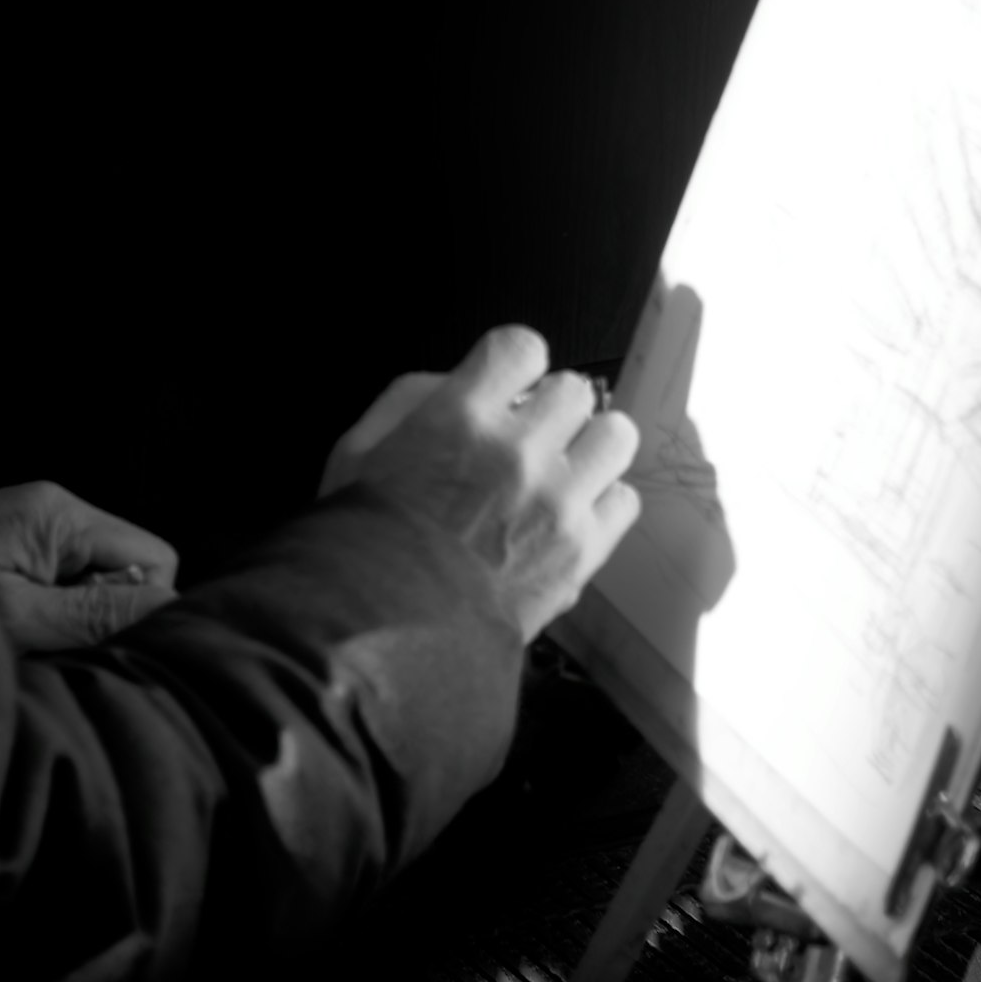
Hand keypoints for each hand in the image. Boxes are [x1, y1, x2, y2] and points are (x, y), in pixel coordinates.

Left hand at [0, 482, 180, 653]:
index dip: (142, 605)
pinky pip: (69, 585)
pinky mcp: (19, 551)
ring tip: (33, 638)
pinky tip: (24, 632)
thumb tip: (171, 611)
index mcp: (57, 513)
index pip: (154, 557)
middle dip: (109, 613)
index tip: (97, 637)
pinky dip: (57, 616)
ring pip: (101, 581)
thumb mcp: (19, 620)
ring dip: (80, 619)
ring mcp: (35, 529)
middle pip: (130, 567)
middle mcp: (52, 510)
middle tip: (57, 640)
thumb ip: (96, 615)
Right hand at [318, 327, 641, 640]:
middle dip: (551, 410)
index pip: (521, 347)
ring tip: (564, 472)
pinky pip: (625, 500)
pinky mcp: (583, 550)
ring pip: (616, 435)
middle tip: (530, 440)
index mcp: (459, 417)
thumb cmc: (364, 547)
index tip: (507, 388)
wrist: (388, 634)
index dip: (515, 366)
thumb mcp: (355, 453)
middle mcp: (518, 450)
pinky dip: (602, 505)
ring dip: (590, 448)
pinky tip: (570, 516)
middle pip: (574, 389)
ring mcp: (558, 501)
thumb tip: (456, 383)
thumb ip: (407, 401)